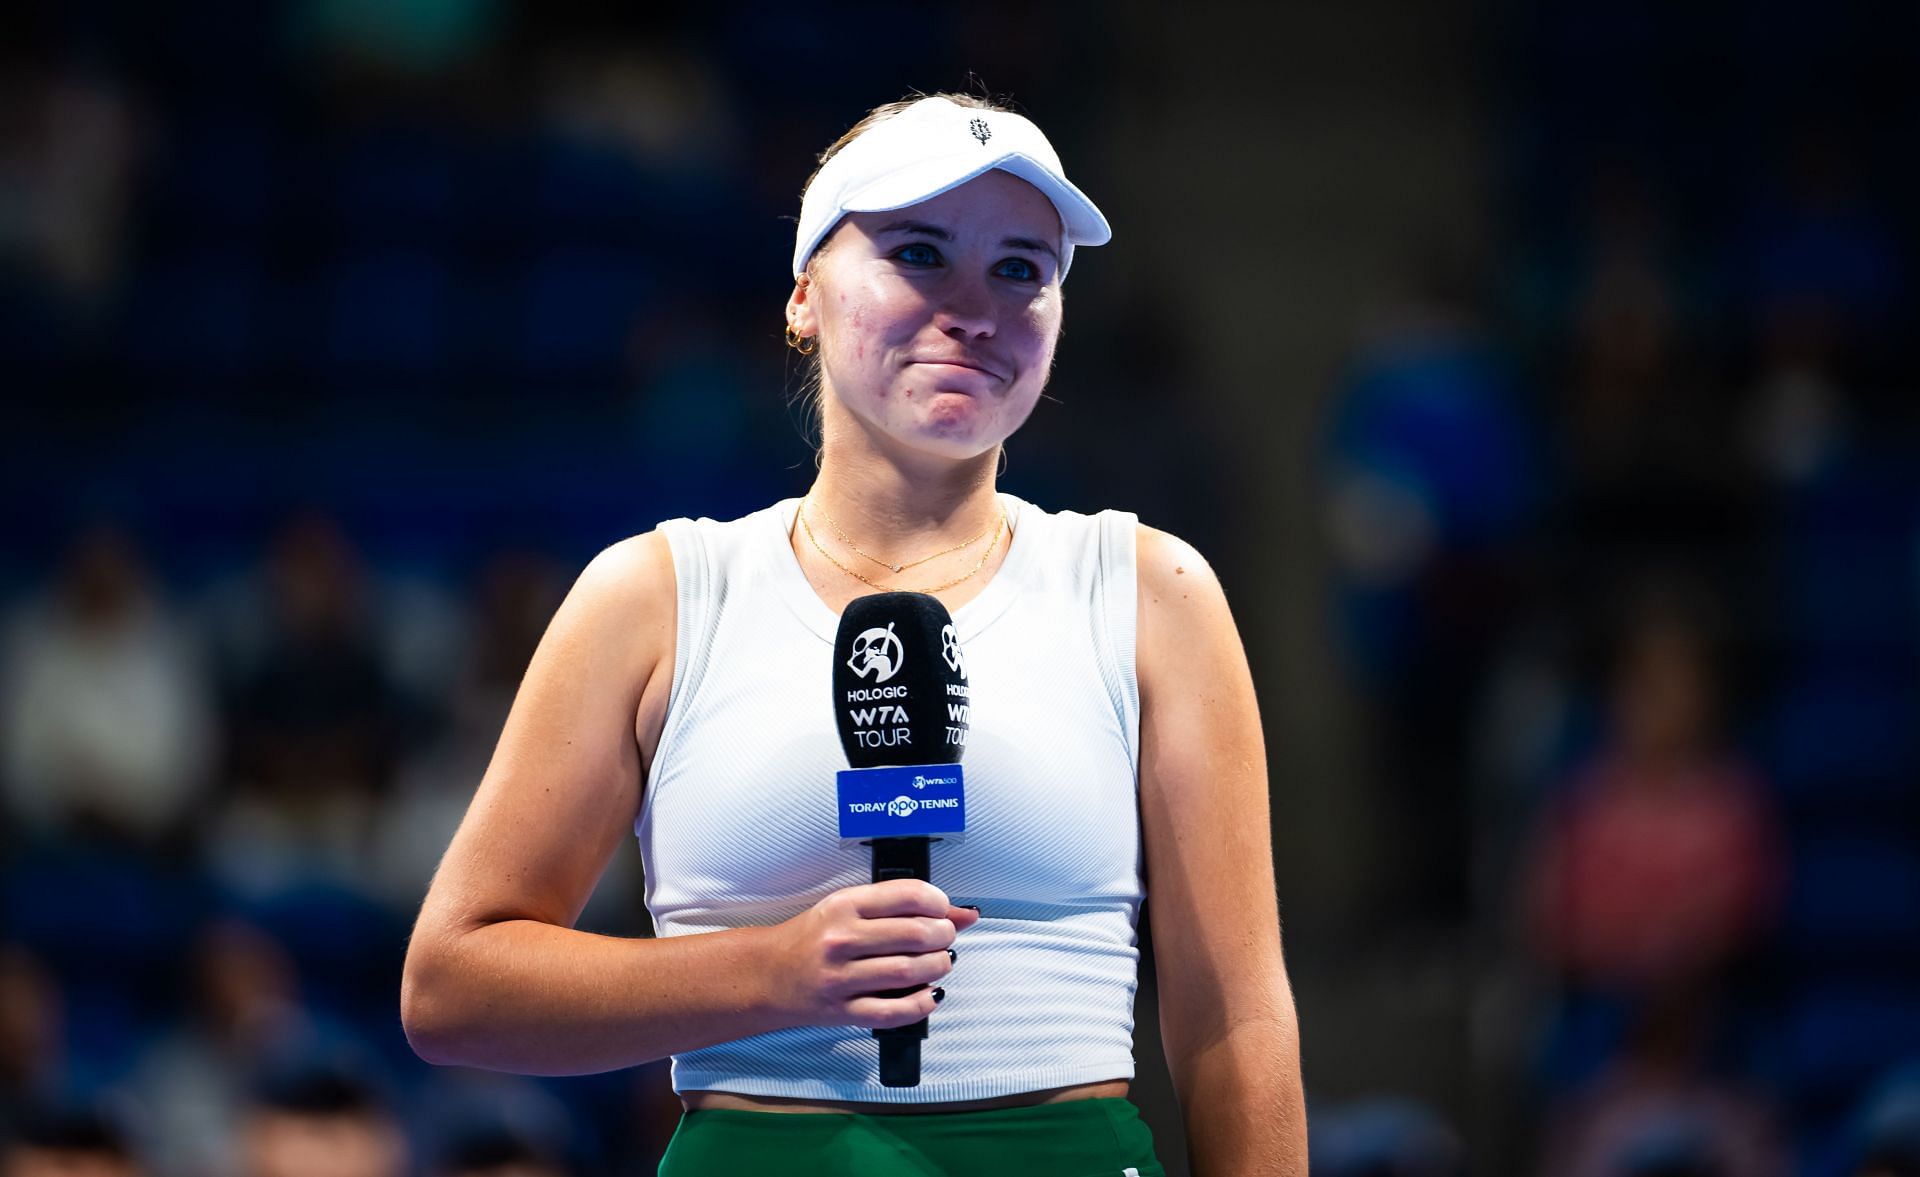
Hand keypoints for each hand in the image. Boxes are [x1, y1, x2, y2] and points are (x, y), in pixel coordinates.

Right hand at [769, 879, 981, 1029]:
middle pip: (915, 934)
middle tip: (944, 937)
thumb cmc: (811, 938)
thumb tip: (964, 913)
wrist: (767, 974)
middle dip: (943, 935)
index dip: (938, 901)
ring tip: (940, 961)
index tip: (942, 909)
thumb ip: (904, 906)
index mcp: (843, 905)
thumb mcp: (849, 908)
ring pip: (909, 971)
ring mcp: (840, 978)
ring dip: (938, 966)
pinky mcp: (842, 1011)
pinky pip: (893, 1012)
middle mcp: (841, 939)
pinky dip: (922, 1004)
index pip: (908, 894)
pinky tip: (930, 994)